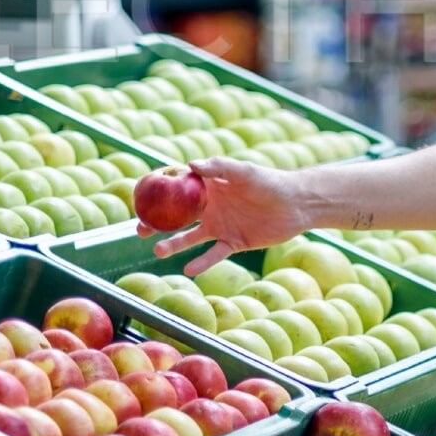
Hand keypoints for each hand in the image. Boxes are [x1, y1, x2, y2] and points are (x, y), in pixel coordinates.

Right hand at [144, 157, 309, 275]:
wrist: (296, 204)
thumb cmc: (270, 181)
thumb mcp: (245, 171)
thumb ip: (220, 167)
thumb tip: (191, 165)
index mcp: (210, 186)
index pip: (179, 187)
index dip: (159, 190)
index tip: (139, 195)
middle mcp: (211, 206)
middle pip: (178, 216)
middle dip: (157, 222)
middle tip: (139, 229)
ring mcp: (220, 225)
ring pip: (191, 237)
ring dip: (174, 244)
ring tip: (158, 250)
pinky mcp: (233, 242)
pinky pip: (213, 255)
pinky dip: (202, 263)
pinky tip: (189, 269)